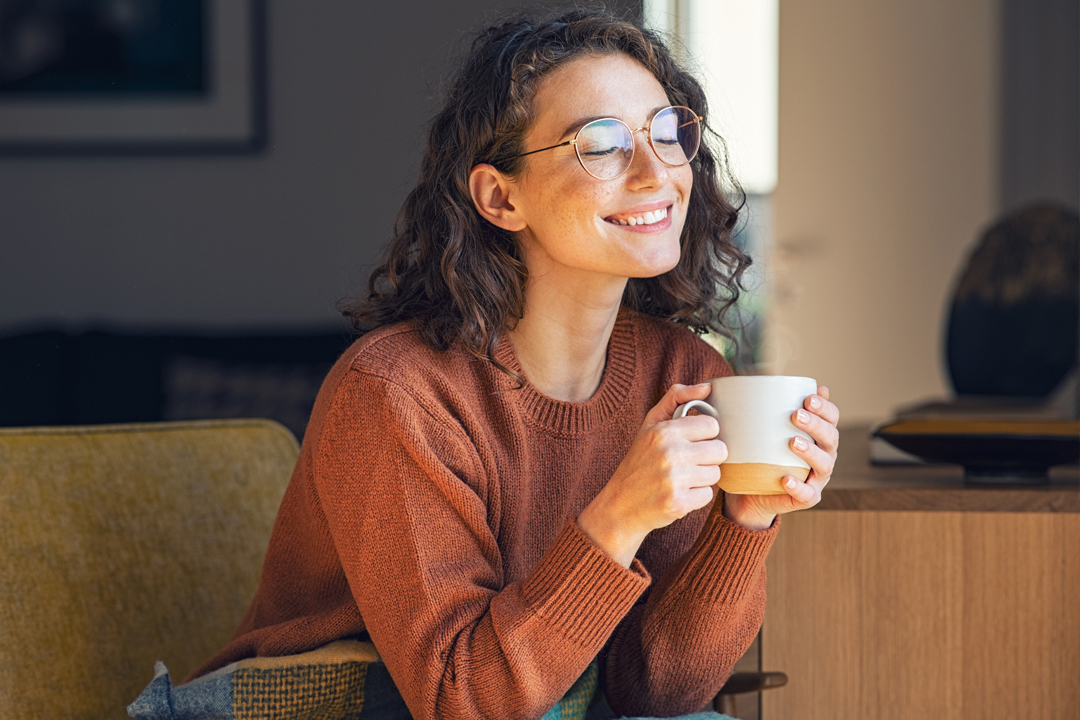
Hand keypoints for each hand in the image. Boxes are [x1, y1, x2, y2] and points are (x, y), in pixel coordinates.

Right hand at [578, 383, 728, 566]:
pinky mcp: (678, 503)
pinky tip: (678, 494)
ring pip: (715, 474)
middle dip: (707, 458)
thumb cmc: (639, 462)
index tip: (690, 442)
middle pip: (720, 450)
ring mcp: (674, 479)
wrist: (620, 505)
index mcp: (664, 431)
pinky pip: (707, 495)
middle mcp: (669, 453)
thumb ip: (676, 398)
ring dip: (702, 478)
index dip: (704, 435)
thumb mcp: (650, 425)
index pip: (712, 426)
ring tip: (681, 479)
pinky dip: (696, 497)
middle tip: (688, 463)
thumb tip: (707, 387)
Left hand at [722, 386, 839, 530]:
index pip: (831, 417)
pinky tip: (786, 478)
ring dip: (811, 452)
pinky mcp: (806, 497)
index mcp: (818, 435)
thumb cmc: (761, 453)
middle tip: (796, 415)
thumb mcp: (763, 429)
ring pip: (824, 464)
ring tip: (793, 442)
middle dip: (816, 424)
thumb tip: (760, 377)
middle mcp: (824, 455)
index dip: (825, 408)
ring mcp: (817, 478)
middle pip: (830, 438)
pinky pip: (807, 494)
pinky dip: (798, 487)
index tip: (808, 397)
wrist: (752, 491)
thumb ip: (767, 407)